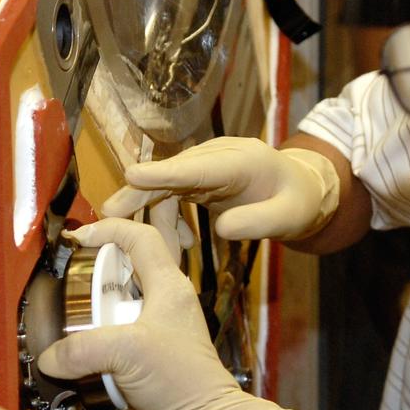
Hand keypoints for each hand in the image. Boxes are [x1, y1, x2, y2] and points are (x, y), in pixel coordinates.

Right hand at [38, 219, 335, 409]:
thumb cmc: (180, 380)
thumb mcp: (126, 353)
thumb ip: (81, 350)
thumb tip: (49, 358)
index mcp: (168, 285)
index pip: (140, 237)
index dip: (109, 229)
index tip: (79, 239)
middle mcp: (164, 300)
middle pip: (125, 268)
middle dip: (94, 271)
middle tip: (67, 282)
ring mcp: (157, 325)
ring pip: (119, 302)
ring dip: (93, 308)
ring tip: (69, 316)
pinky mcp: (149, 351)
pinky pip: (117, 332)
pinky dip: (98, 337)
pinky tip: (81, 349)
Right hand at [101, 136, 338, 240]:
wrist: (301, 189)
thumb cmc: (297, 202)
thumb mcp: (289, 217)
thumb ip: (258, 223)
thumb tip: (221, 229)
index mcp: (243, 161)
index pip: (199, 167)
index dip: (165, 173)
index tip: (133, 174)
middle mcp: (217, 157)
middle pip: (172, 174)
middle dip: (140, 192)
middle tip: (109, 215)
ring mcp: (205, 165)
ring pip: (166, 186)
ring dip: (154, 218)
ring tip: (165, 253)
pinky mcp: (197, 178)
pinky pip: (171, 196)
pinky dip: (166, 220)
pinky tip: (179, 243)